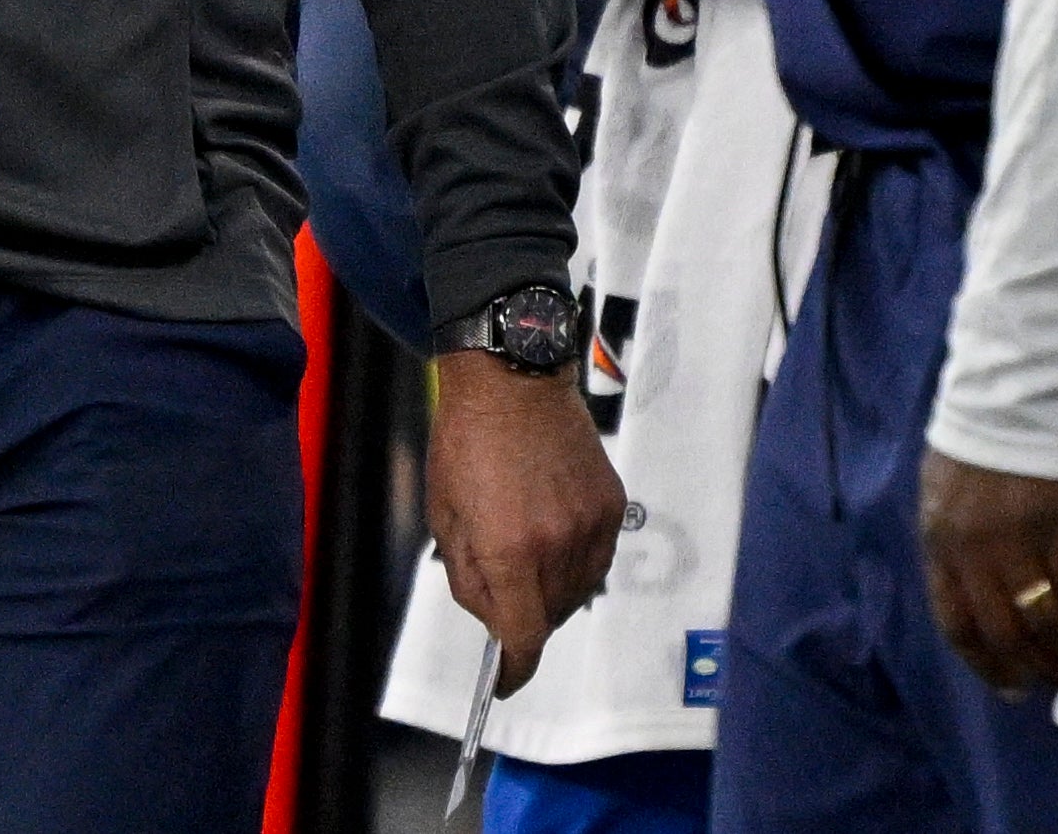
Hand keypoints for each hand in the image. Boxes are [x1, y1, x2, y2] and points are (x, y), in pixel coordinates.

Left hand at [426, 355, 626, 691]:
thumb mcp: (445, 514)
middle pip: (547, 617)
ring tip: (524, 552)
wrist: (512, 378)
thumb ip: (469, 576)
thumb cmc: (465, 441)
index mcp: (509, 550)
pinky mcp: (611, 504)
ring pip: (576, 591)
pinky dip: (575, 561)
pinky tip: (551, 534)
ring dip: (550, 590)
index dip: (513, 669)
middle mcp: (557, 545)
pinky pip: (597, 558)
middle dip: (522, 617)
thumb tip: (495, 621)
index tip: (504, 680)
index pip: (522, 638)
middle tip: (500, 587)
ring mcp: (590, 525)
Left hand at [917, 448, 1057, 696]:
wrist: (1013, 395)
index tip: (1018, 690)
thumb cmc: (979, 446)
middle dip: (1042, 667)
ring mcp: (1016, 535)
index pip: (956, 625)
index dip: (988, 666)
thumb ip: (958, 550)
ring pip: (1047, 618)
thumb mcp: (946, 499)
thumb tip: (988, 607)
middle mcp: (972, 548)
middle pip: (1006, 633)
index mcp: (939, 544)